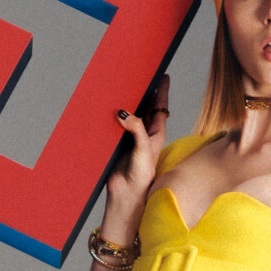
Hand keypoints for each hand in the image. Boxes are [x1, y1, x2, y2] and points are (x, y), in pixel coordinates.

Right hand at [107, 74, 169, 209]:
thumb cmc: (142, 176)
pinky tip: (107, 109)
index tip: (163, 74)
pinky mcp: (116, 144)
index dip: (162, 90)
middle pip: (144, 107)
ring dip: (125, 104)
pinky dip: (112, 118)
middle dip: (143, 93)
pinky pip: (114, 126)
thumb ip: (136, 128)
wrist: (126, 195)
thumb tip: (123, 112)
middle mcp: (143, 134)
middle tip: (139, 75)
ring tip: (122, 88)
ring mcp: (129, 138)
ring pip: (128, 115)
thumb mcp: (143, 148)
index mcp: (156, 133)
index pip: (160, 107)